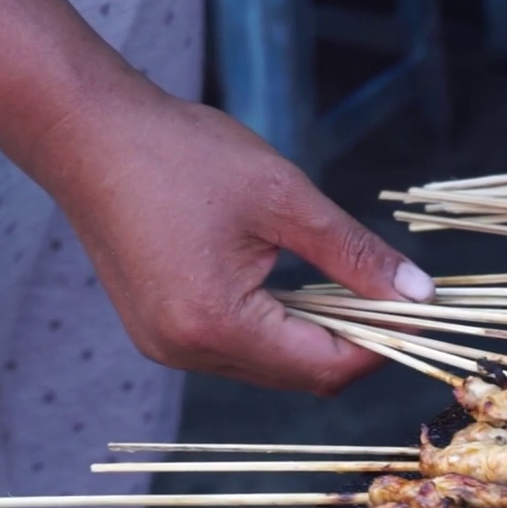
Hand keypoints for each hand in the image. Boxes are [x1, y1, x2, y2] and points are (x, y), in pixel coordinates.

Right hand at [37, 92, 434, 394]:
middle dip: (355, 342)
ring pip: (270, 365)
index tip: (422, 314)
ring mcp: (167, 346)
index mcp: (217, 323)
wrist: (84, 132)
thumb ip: (355, 253)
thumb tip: (417, 293)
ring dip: (317, 336)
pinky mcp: (158, 330)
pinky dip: (278, 327)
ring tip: (350, 287)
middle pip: (300, 375)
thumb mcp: (284, 197)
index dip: (383, 345)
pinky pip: (238, 348)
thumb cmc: (181, 155)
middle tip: (395, 299)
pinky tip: (298, 288)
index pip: (326, 366)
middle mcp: (188, 351)